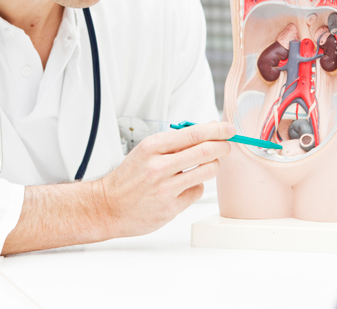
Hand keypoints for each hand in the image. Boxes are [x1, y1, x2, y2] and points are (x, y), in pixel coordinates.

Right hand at [97, 121, 232, 238]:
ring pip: (206, 171)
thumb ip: (173, 143)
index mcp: (152, 147)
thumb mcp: (145, 151)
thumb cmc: (128, 178)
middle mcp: (159, 166)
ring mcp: (166, 188)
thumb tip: (204, 131)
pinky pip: (197, 191)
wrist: (108, 206)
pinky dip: (196, 186)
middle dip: (222, 146)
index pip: (192, 133)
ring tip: (206, 165)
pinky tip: (185, 186)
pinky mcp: (171, 207)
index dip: (216, 129)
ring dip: (213, 166)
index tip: (228, 129)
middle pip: (205, 150)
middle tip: (227, 146)